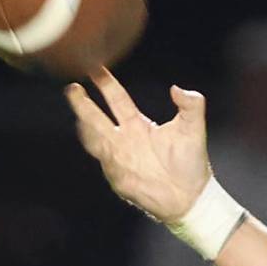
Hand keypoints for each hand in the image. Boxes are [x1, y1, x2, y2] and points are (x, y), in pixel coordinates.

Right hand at [65, 68, 210, 223]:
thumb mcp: (193, 130)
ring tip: (83, 118)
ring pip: (94, 139)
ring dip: (87, 129)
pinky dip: (105, 155)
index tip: (94, 68)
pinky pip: (107, 164)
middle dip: (83, 104)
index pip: (116, 99)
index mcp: (138, 124)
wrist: (191, 197)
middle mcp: (124, 139)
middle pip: (96, 117)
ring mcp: (119, 159)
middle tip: (73, 88)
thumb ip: (191, 106)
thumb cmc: (191, 164)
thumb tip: (178, 89)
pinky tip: (105, 147)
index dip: (105, 84)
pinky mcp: (119, 178)